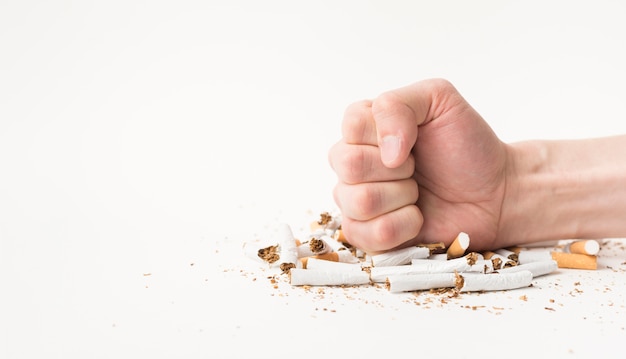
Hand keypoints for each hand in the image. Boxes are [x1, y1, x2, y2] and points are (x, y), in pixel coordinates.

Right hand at [328, 78, 508, 252]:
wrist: (495, 192)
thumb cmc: (466, 146)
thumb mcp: (439, 99)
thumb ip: (398, 105)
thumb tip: (385, 153)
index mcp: (364, 127)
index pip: (351, 126)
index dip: (386, 135)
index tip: (415, 141)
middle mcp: (354, 163)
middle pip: (349, 165)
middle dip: (397, 169)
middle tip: (417, 168)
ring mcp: (356, 200)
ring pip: (357, 202)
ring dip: (400, 198)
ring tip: (418, 193)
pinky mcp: (367, 234)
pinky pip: (365, 234)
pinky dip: (401, 226)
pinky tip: (416, 218)